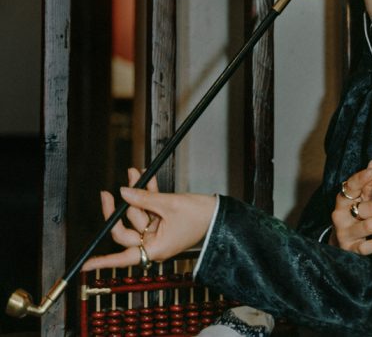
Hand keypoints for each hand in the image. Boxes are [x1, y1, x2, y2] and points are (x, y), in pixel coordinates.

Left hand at [83, 167, 216, 270]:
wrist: (219, 212)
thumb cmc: (200, 216)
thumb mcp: (169, 204)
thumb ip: (143, 199)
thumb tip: (123, 192)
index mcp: (155, 249)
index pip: (123, 257)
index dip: (103, 261)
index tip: (85, 265)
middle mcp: (154, 243)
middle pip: (127, 230)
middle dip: (119, 210)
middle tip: (108, 193)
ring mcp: (158, 232)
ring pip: (138, 214)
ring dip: (135, 194)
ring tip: (133, 173)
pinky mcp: (165, 220)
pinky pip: (150, 208)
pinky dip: (146, 194)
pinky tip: (140, 178)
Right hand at [330, 160, 371, 255]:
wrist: (338, 243)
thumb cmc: (353, 214)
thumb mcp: (359, 199)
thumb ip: (367, 184)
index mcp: (343, 199)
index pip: (351, 186)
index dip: (360, 179)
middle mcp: (342, 215)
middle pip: (369, 208)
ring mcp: (345, 233)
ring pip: (369, 226)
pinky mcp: (350, 250)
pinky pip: (365, 248)